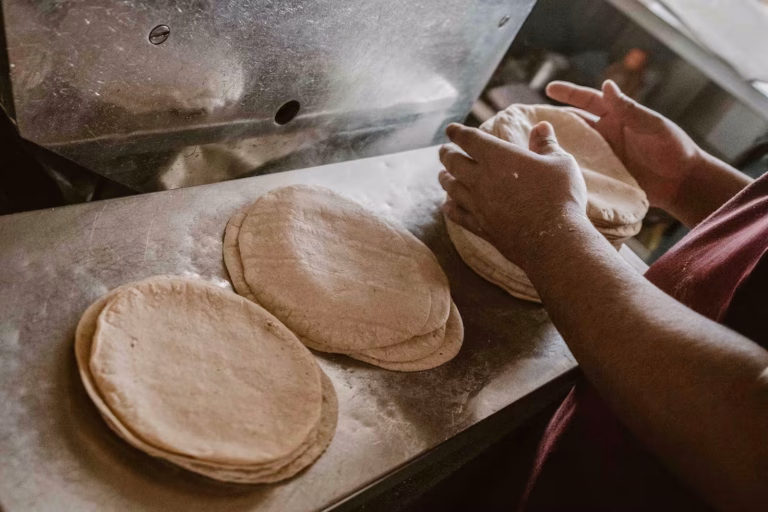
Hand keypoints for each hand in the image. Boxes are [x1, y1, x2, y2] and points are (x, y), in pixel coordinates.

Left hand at [438, 121, 589, 268]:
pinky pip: (458, 215)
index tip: (450, 129)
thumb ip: (547, 144)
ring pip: (452, 188)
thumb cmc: (560, 197)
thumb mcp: (560, 163)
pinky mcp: (481, 227)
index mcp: (498, 158)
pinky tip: (447, 206)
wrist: (553, 240)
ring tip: (442, 175)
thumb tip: (541, 126)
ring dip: (445, 180)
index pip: (470, 140)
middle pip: (454, 164)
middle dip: (447, 155)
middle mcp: (481, 180)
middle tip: (443, 151)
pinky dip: (450, 209)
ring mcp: (478, 205)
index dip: (457, 132)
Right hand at [546, 80, 702, 211]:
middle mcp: (605, 135)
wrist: (683, 184)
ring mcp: (602, 156)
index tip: (548, 88)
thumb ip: (629, 109)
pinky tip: (549, 173)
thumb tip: (606, 85)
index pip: (587, 101)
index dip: (568, 94)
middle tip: (527, 121)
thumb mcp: (652, 126)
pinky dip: (564, 170)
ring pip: (571, 148)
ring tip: (531, 148)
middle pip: (572, 124)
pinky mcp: (602, 177)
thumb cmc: (674, 150)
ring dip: (554, 147)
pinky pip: (579, 171)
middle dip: (551, 121)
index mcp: (616, 118)